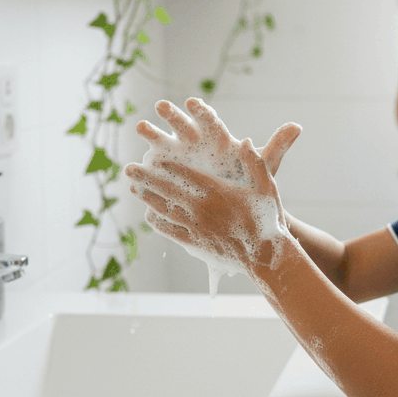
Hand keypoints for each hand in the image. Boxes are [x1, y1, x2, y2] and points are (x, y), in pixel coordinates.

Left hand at [124, 98, 301, 273]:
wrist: (265, 256)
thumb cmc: (268, 218)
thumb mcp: (267, 187)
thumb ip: (255, 163)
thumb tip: (246, 140)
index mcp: (217, 192)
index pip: (187, 175)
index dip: (168, 165)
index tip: (153, 157)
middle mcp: (202, 209)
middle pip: (168, 190)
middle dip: (147, 178)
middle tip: (129, 169)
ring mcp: (196, 227)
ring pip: (165, 210)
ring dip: (147, 197)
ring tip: (133, 188)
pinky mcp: (196, 244)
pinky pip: (171, 231)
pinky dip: (158, 222)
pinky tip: (149, 216)